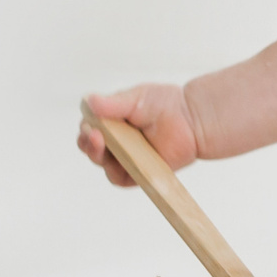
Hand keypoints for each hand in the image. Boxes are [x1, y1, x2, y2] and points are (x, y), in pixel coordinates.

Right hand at [77, 83, 198, 184]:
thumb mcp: (136, 98)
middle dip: (87, 143)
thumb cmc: (163, 104)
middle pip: (89, 147)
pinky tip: (120, 163)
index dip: (85, 128)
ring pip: (102, 163)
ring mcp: (123, 158)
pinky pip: (121, 178)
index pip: (87, 127)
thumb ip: (113, 103)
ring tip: (102, 143)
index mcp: (107, 121)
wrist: (191, 119)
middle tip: (93, 135)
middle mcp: (112, 141)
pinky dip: (117, 172)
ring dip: (98, 155)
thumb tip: (88, 101)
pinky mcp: (136, 174)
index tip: (89, 125)